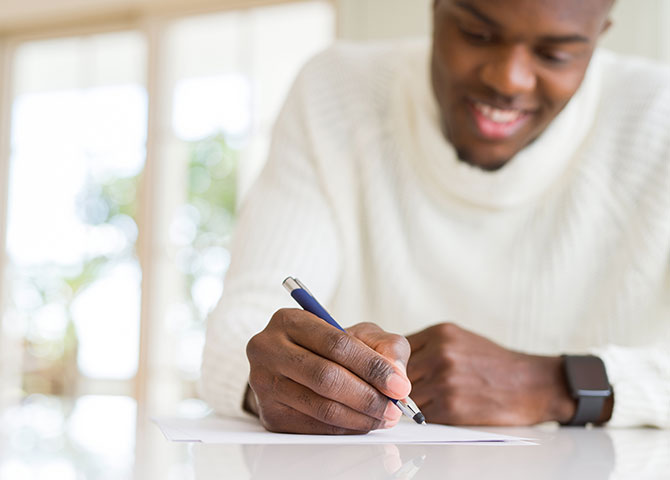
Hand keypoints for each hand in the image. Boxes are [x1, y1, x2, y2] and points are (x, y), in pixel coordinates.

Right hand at [246, 309, 410, 433]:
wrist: (294, 366)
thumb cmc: (329, 348)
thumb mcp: (360, 334)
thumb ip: (385, 347)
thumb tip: (397, 376)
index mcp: (289, 320)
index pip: (336, 344)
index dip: (372, 366)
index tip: (399, 385)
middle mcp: (268, 349)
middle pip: (325, 377)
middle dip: (367, 396)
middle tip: (394, 408)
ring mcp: (264, 383)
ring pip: (320, 407)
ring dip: (359, 418)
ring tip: (383, 417)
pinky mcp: (268, 414)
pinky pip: (313, 428)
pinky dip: (344, 430)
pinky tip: (361, 424)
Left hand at [406, 323, 575, 424]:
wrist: (531, 384)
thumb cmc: (493, 363)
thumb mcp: (459, 339)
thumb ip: (427, 345)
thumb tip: (394, 359)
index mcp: (440, 333)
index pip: (398, 348)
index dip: (395, 363)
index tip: (398, 372)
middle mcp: (440, 354)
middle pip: (397, 373)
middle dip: (400, 384)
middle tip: (408, 390)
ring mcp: (445, 380)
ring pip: (406, 395)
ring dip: (412, 402)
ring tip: (427, 401)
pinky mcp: (451, 407)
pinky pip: (422, 414)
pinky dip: (426, 415)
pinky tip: (441, 410)